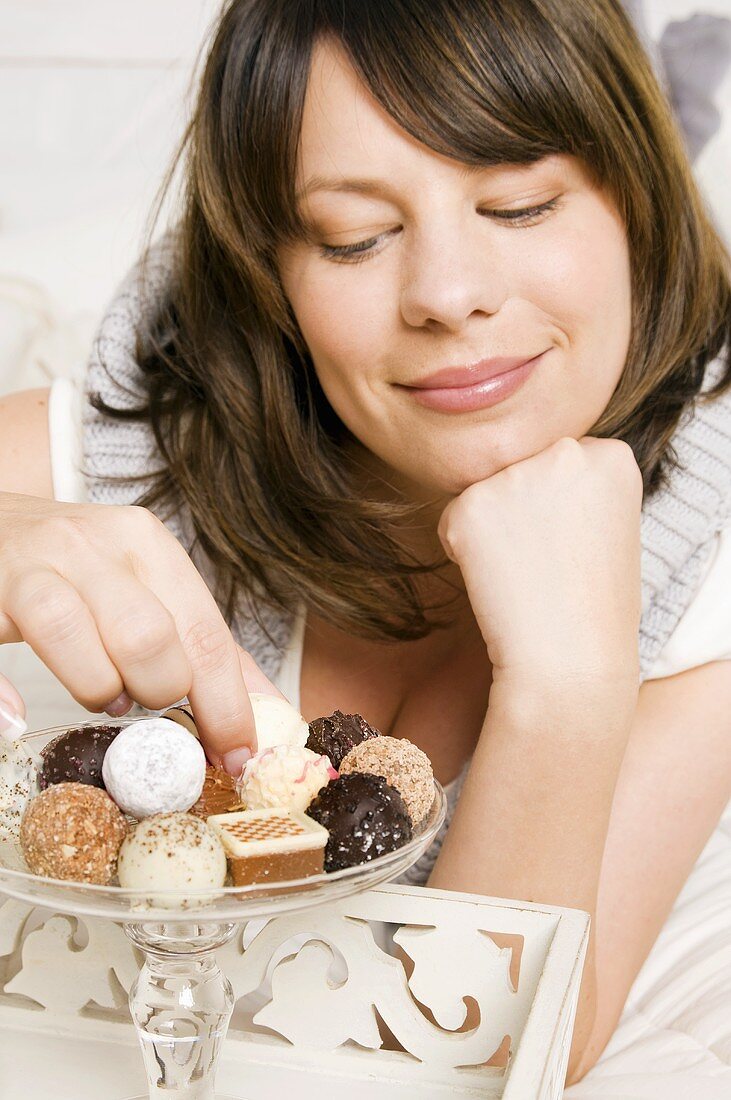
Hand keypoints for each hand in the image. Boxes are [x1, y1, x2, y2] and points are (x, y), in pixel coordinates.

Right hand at [0, 492, 284, 769]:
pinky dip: (3, 696)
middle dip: (159, 691)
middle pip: (146, 635)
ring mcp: (28, 566)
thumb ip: (199, 641)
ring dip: (95, 688)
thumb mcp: (145, 584)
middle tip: (146, 704)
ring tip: (103, 696)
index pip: (204, 632)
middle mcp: (89, 546)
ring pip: (69, 632)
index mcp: (145, 544)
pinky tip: (16, 719)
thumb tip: (268, 711)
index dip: (227, 704)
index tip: (237, 755)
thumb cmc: (75, 569)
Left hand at [437, 437, 642, 693]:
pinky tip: (500, 581)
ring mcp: (515, 476)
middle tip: (552, 563)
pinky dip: (464, 553)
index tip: (577, 547)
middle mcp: (564, 452)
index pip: (559, 463)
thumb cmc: (595, 609)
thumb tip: (522, 478)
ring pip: (484, 495)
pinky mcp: (470, 506)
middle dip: (525, 511)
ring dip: (494, 532)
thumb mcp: (612, 527)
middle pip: (519, 469)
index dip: (560, 511)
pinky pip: (452, 521)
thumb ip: (577, 488)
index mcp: (610, 455)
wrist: (572, 662)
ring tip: (530, 574)